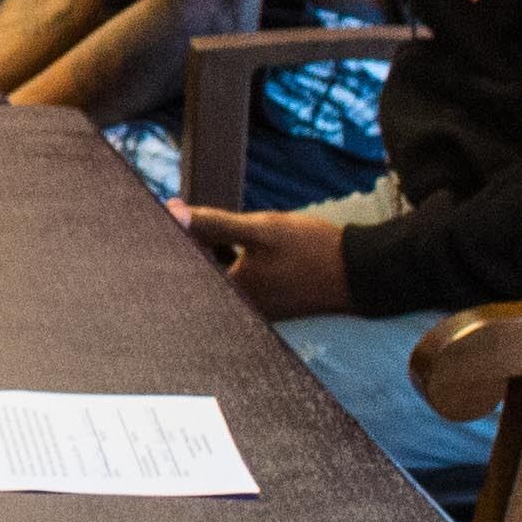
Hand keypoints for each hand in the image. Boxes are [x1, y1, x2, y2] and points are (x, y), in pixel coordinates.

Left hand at [168, 201, 354, 319]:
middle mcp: (238, 308)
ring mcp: (254, 309)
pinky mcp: (267, 305)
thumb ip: (213, 224)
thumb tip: (170, 212)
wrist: (360, 272)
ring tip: (202, 224)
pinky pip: (236, 282)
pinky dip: (228, 262)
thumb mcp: (261, 229)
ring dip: (209, 252)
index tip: (161, 216)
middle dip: (190, 245)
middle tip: (180, 215)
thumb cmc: (312, 250)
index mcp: (230, 293)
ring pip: (217, 276)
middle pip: (199, 274)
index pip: (183, 266)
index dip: (171, 239)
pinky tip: (231, 243)